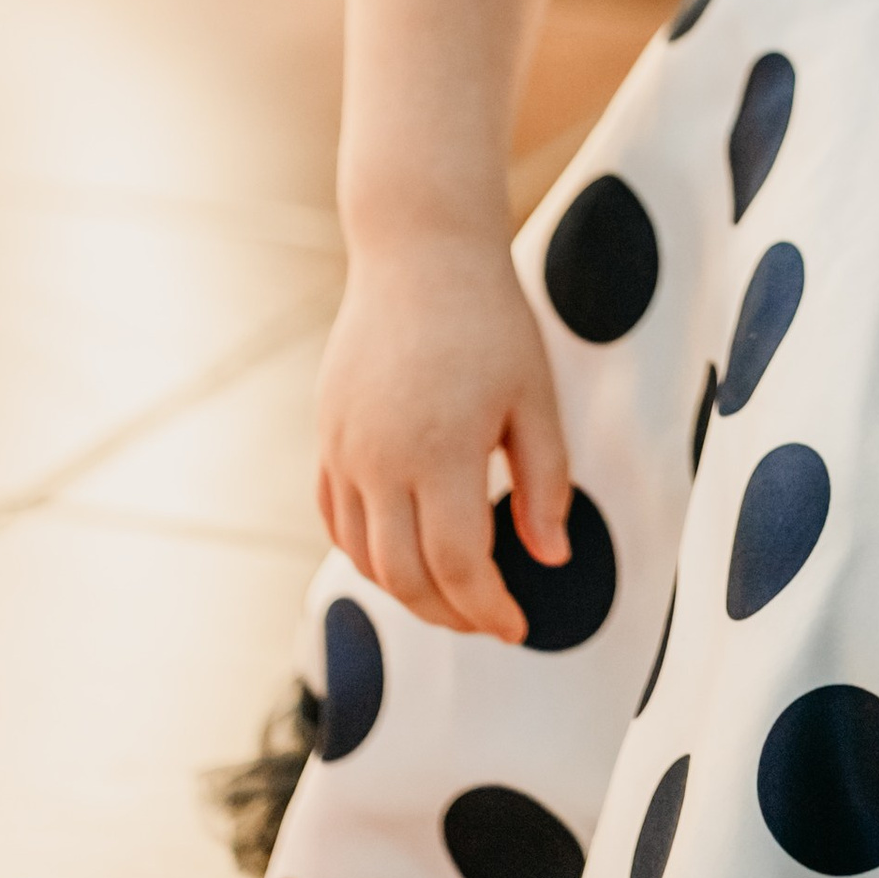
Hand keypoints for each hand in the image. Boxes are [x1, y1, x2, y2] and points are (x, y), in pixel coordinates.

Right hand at [316, 237, 572, 639]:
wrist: (419, 251)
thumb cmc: (490, 319)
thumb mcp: (534, 397)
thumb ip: (545, 482)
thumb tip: (552, 556)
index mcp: (441, 453)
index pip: (459, 568)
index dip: (490, 611)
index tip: (519, 626)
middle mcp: (381, 461)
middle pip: (405, 578)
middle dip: (450, 614)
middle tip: (489, 617)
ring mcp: (344, 450)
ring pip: (364, 558)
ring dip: (407, 590)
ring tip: (454, 592)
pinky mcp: (326, 436)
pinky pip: (337, 520)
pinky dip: (367, 553)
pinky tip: (403, 552)